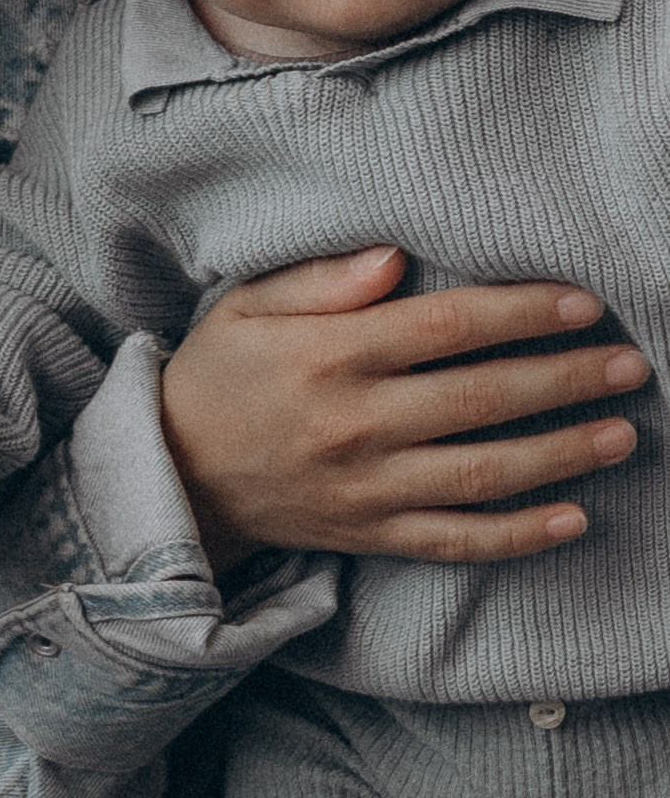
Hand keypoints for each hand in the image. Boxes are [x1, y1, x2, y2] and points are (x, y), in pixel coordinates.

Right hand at [161, 247, 647, 573]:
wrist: (173, 476)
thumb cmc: (216, 375)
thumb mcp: (247, 306)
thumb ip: (321, 279)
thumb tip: (396, 257)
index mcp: (330, 355)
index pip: (448, 326)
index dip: (524, 312)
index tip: (583, 302)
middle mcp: (356, 423)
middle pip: (484, 397)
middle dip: (566, 379)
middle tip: (630, 365)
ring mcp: (366, 488)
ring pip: (484, 473)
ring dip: (563, 454)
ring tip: (621, 434)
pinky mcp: (370, 535)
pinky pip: (456, 540)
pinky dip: (518, 535)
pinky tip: (572, 518)